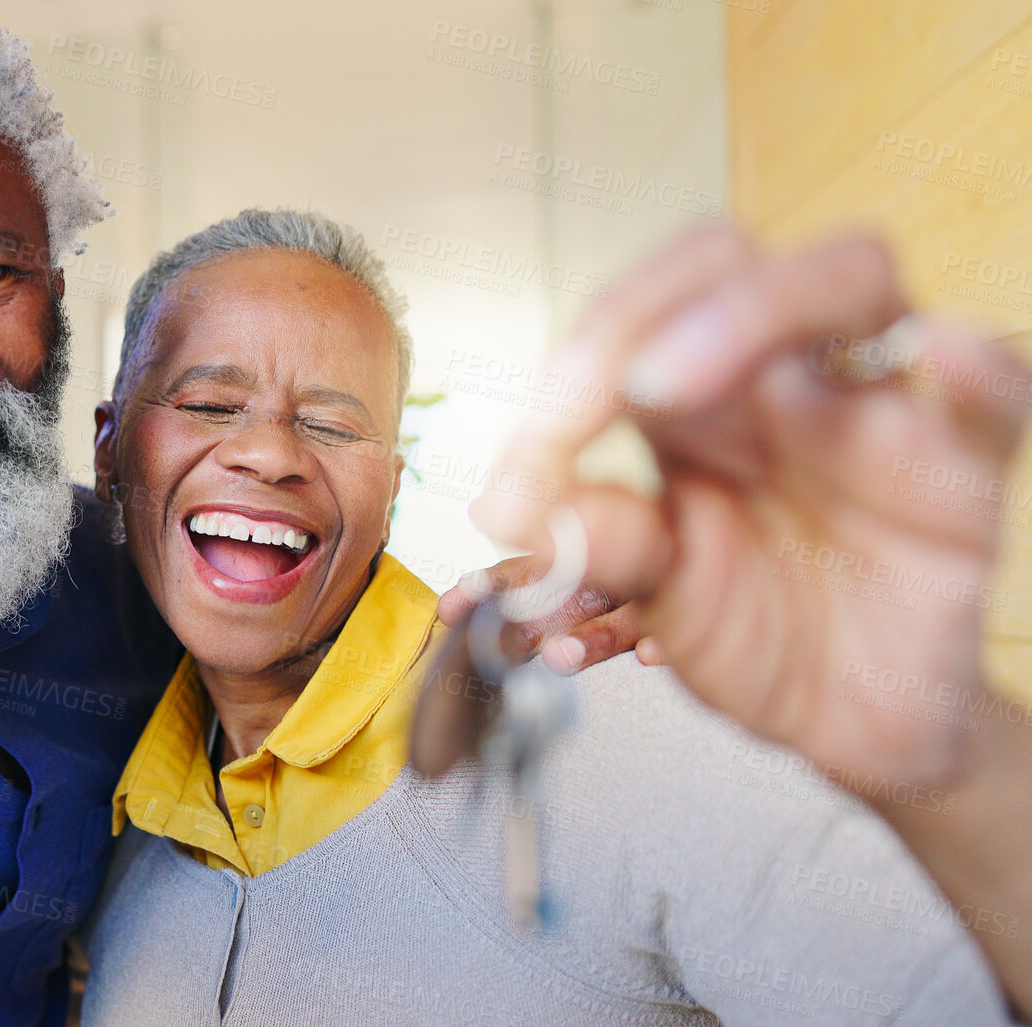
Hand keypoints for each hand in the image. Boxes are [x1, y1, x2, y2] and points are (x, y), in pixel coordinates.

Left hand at [471, 226, 1029, 791]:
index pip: (627, 318)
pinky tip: (941, 356)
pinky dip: (973, 369)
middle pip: (727, 261)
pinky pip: (990, 398)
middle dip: (640, 314)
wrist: (840, 721)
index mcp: (691, 388)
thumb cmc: (749, 626)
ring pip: (849, 280)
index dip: (565, 375)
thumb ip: (593, 541)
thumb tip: (516, 510)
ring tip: (665, 384)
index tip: (515, 481)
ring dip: (754, 308)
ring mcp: (874, 404)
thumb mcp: (650, 591)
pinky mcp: (962, 468)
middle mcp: (779, 369)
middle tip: (597, 400)